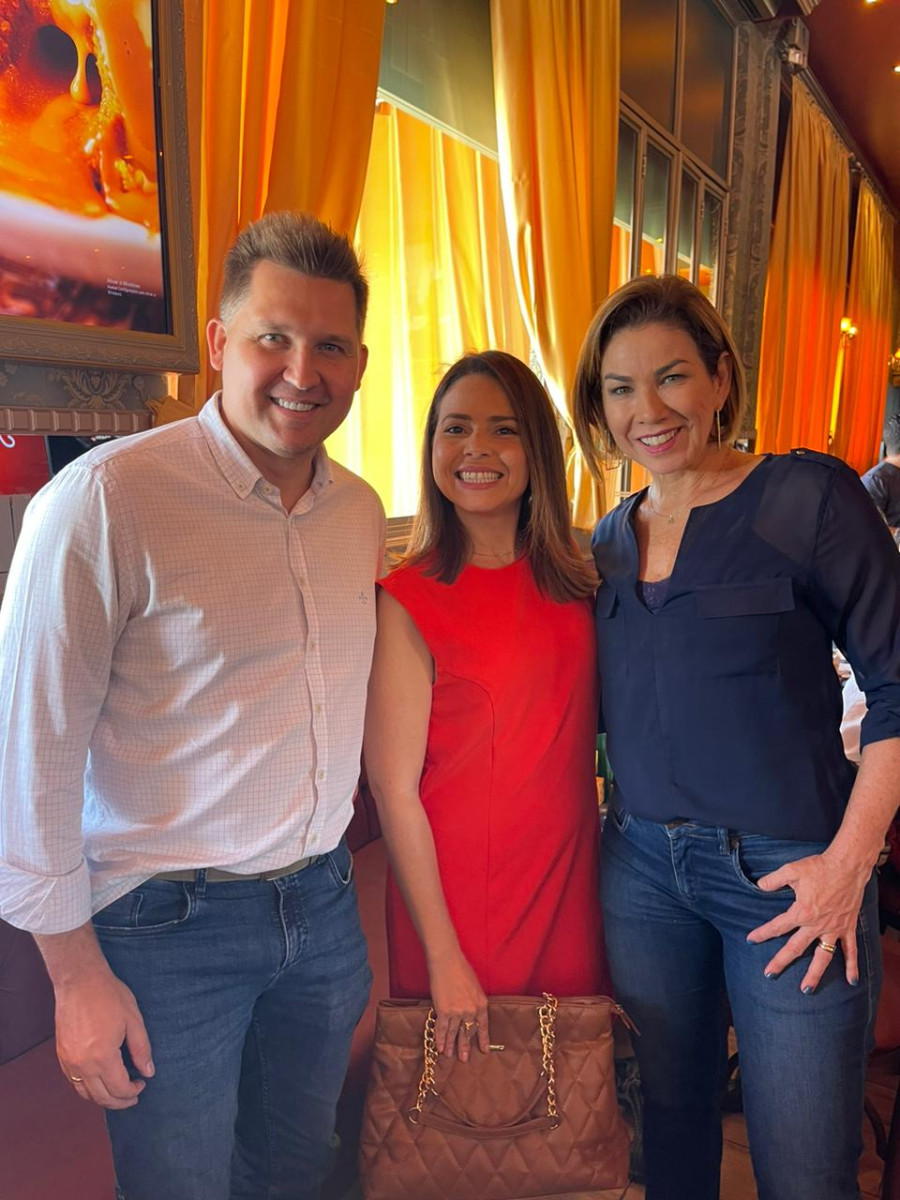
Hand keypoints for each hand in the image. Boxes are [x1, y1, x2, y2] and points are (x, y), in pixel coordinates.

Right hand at [54, 966, 153, 1108]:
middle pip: (101, 1097)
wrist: (80, 981)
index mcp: (103, 1057)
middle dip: (119, 1101)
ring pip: (85, 1093)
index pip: (119, 1089)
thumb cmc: (108, 996)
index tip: (142, 1084)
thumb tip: (148, 1072)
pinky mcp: (61, 1055)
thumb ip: (141, 1049)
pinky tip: (99, 1079)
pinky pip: (74, 1081)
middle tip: (132, 1096)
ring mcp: (69, 1061)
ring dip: (102, 1098)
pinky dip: (87, 1087)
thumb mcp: (133, 1020)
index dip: (133, 1091)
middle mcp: (82, 1065)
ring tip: (117, 1092)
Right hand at [428, 952, 489, 1060]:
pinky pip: (441, 1029)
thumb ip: (474, 1001)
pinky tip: (440, 1047)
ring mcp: (457, 1012)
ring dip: (451, 1045)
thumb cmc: (461, 969)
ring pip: (453, 1033)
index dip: (483, 1039)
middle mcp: (471, 1011)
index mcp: (481, 1004)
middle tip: (464, 1058)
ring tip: (450, 1055)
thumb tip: (472, 1012)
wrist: (447, 962)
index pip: (483, 1026)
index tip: (483, 1050)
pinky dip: (440, 1039)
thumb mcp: (475, 986)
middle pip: (468, 1033)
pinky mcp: (443, 1011)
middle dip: (465, 1046)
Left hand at [746, 850, 869, 991]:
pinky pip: (850, 950)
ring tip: (805, 989)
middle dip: (781, 962)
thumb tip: (760, 886)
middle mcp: (817, 925)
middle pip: (796, 947)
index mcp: (802, 912)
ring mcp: (833, 928)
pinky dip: (852, 965)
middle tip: (769, 974)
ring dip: (814, 974)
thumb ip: (773, 880)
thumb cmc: (819, 867)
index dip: (762, 933)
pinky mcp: (847, 927)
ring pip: (823, 956)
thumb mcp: (791, 870)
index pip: (777, 926)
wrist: (847, 866)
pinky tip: (851, 981)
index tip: (751, 940)